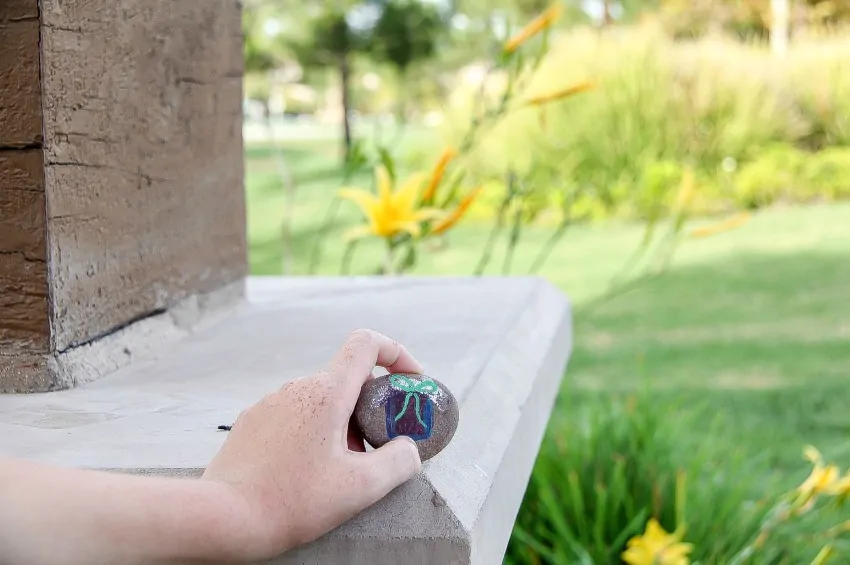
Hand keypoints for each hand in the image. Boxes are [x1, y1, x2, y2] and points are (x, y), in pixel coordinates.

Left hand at [202, 329, 423, 560]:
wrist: (222, 517)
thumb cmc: (289, 501)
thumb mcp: (360, 488)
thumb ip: (398, 463)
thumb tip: (409, 450)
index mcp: (325, 393)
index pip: (366, 344)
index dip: (396, 353)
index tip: (409, 381)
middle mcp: (297, 388)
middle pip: (347, 379)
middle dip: (372, 407)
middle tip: (380, 445)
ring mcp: (271, 403)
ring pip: (321, 400)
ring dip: (342, 424)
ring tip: (341, 469)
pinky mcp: (253, 422)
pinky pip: (295, 415)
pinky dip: (314, 433)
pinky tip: (308, 472)